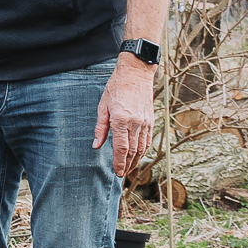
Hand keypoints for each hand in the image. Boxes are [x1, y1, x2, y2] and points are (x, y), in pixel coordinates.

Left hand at [96, 56, 156, 177]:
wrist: (135, 74)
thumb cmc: (115, 88)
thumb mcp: (102, 106)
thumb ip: (100, 128)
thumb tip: (96, 146)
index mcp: (121, 119)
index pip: (121, 148)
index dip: (119, 162)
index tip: (117, 172)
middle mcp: (136, 123)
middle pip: (132, 150)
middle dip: (127, 164)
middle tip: (121, 174)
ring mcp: (146, 122)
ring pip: (142, 147)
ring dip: (136, 160)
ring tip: (128, 168)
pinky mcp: (151, 120)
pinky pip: (148, 140)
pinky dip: (143, 150)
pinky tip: (137, 155)